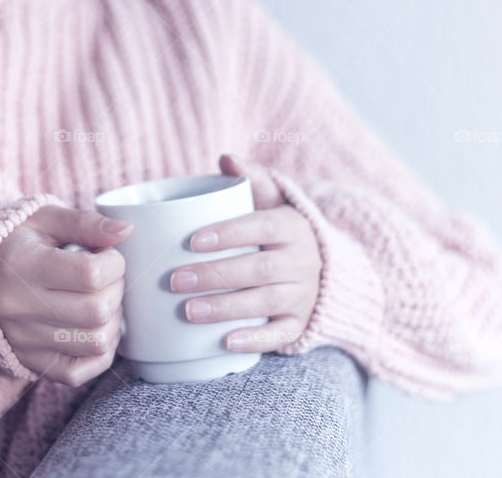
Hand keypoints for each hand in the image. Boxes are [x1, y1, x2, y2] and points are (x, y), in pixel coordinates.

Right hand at [0, 204, 133, 386]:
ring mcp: (22, 340)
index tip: (107, 255)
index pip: (91, 274)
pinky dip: (99, 353)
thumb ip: (86, 223)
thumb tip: (125, 230)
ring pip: (95, 342)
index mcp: (22, 265)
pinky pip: (78, 373)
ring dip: (112, 320)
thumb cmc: (16, 242)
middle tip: (107, 277)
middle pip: (97, 310)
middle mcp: (18, 307)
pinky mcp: (28, 362)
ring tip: (100, 300)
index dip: (114, 263)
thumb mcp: (46, 218)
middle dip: (116, 290)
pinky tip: (95, 328)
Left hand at [169, 154, 323, 352]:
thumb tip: (226, 158)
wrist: (326, 269)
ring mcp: (304, 295)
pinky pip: (280, 334)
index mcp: (293, 226)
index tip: (192, 241)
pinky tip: (225, 343)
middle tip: (175, 280)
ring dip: (226, 307)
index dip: (229, 233)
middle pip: (260, 268)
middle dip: (216, 274)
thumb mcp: (274, 202)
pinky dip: (254, 340)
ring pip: (267, 302)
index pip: (262, 226)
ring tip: (188, 311)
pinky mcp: (300, 323)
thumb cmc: (280, 232)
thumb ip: (252, 179)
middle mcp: (303, 261)